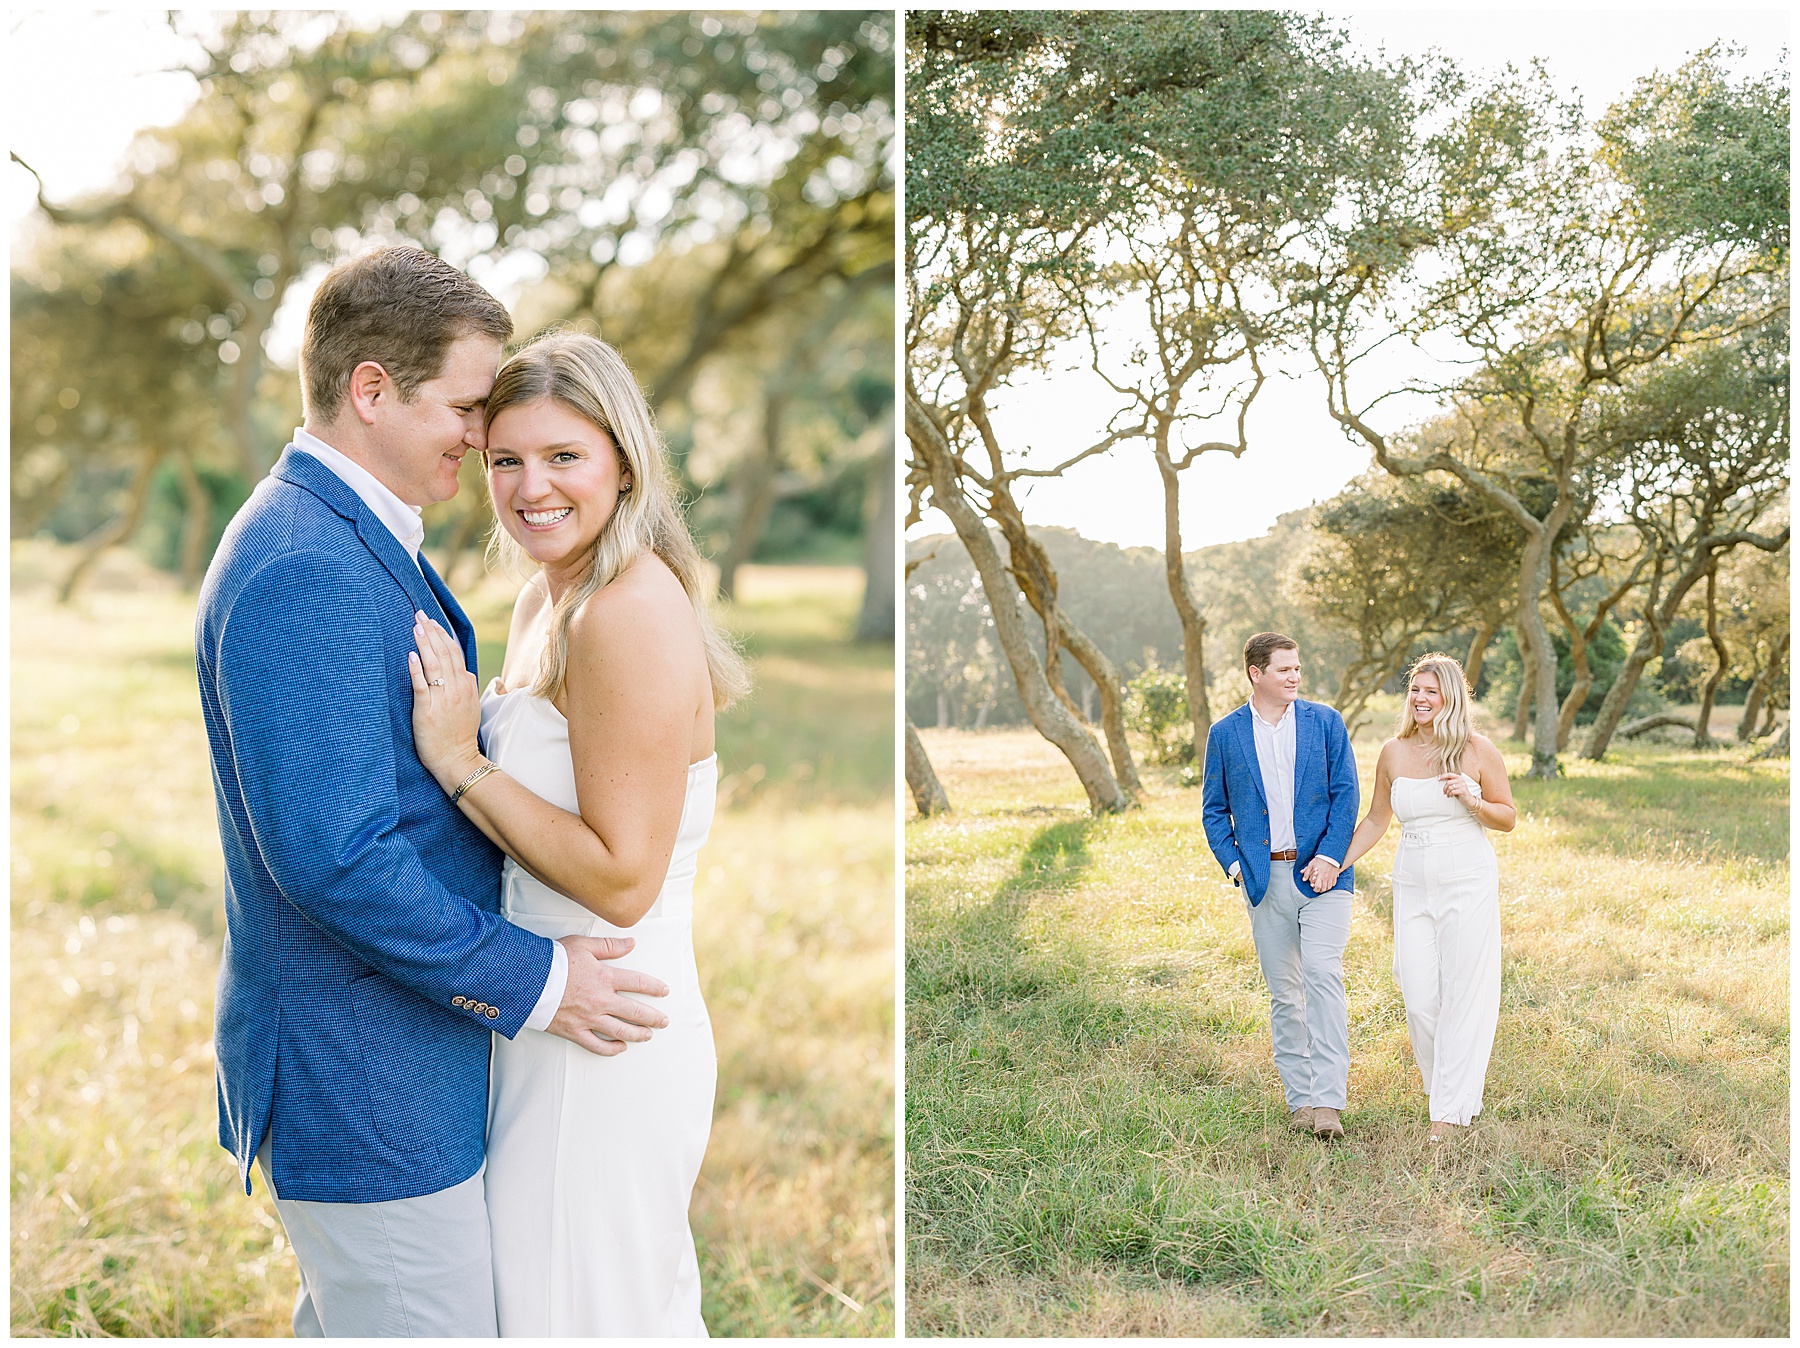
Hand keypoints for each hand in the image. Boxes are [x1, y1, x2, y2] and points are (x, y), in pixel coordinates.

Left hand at [408, 613, 483, 790]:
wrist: (457, 760)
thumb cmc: (459, 735)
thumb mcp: (470, 707)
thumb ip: (466, 688)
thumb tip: (463, 672)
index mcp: (466, 686)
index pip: (454, 653)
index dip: (442, 635)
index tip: (431, 622)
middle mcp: (456, 689)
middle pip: (444, 653)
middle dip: (431, 632)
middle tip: (419, 615)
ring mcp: (443, 699)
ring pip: (434, 664)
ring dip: (424, 643)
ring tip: (415, 627)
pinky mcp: (427, 711)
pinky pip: (422, 685)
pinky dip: (416, 669)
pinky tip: (411, 655)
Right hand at [547, 935, 670, 1056]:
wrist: (527, 980)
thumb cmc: (553, 961)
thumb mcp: (584, 945)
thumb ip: (609, 946)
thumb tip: (631, 943)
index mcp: (605, 977)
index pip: (638, 982)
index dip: (654, 987)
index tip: (664, 991)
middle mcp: (602, 1000)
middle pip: (635, 1011)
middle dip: (653, 1017)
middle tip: (664, 1021)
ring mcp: (589, 1018)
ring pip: (621, 1030)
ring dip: (638, 1034)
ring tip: (648, 1035)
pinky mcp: (575, 1031)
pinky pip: (597, 1045)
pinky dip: (611, 1049)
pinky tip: (620, 1048)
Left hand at [1302, 857, 1340, 890]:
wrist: (1330, 855)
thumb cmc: (1320, 859)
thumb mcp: (1311, 865)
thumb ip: (1307, 873)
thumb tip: (1304, 879)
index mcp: (1320, 876)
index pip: (1318, 887)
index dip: (1315, 889)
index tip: (1313, 888)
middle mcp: (1326, 878)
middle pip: (1324, 889)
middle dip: (1320, 890)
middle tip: (1318, 889)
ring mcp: (1331, 877)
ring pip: (1329, 887)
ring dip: (1325, 888)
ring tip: (1322, 887)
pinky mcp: (1335, 875)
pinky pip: (1334, 883)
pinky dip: (1331, 885)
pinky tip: (1328, 884)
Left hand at [1439, 772, 1480, 808]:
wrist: (1468, 799)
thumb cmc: (1461, 792)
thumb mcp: (1455, 785)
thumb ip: (1451, 781)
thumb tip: (1442, 778)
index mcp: (1459, 777)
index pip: (1450, 774)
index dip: (1443, 776)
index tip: (1438, 779)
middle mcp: (1461, 780)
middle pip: (1448, 782)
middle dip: (1444, 788)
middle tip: (1444, 792)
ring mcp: (1462, 785)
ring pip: (1450, 788)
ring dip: (1447, 792)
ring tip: (1448, 795)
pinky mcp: (1463, 790)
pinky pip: (1452, 792)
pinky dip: (1450, 795)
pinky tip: (1450, 796)